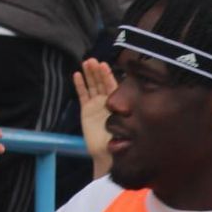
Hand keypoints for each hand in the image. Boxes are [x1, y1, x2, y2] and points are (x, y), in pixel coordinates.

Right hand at [73, 58, 116, 177]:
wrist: (105, 151)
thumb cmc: (118, 138)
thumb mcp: (125, 124)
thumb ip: (125, 112)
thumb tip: (134, 102)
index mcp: (117, 103)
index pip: (112, 85)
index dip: (107, 75)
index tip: (104, 65)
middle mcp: (106, 101)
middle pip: (101, 82)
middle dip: (97, 71)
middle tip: (92, 60)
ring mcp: (95, 104)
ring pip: (92, 85)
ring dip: (89, 74)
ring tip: (85, 62)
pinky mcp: (86, 110)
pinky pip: (82, 95)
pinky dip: (79, 85)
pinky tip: (77, 75)